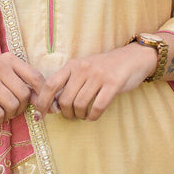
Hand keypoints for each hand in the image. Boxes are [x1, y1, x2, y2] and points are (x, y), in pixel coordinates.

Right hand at [0, 52, 44, 125]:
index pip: (35, 77)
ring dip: (10, 115)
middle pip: (24, 94)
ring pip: (12, 105)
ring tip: (3, 114)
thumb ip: (21, 81)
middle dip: (22, 108)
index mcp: (9, 59)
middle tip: (14, 111)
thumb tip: (41, 100)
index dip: (41, 94)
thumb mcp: (2, 71)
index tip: (40, 105)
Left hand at [33, 43, 155, 121]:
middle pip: (64, 99)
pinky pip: (97, 107)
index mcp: (72, 65)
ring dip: (79, 115)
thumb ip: (69, 82)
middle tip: (72, 116)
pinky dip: (93, 116)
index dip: (42, 102)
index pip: (50, 84)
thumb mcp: (83, 68)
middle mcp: (83, 68)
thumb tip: (52, 104)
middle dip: (66, 113)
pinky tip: (93, 116)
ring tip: (83, 115)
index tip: (41, 115)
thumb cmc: (105, 67)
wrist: (133, 57)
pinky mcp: (113, 84)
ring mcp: (98, 75)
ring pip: (80, 104)